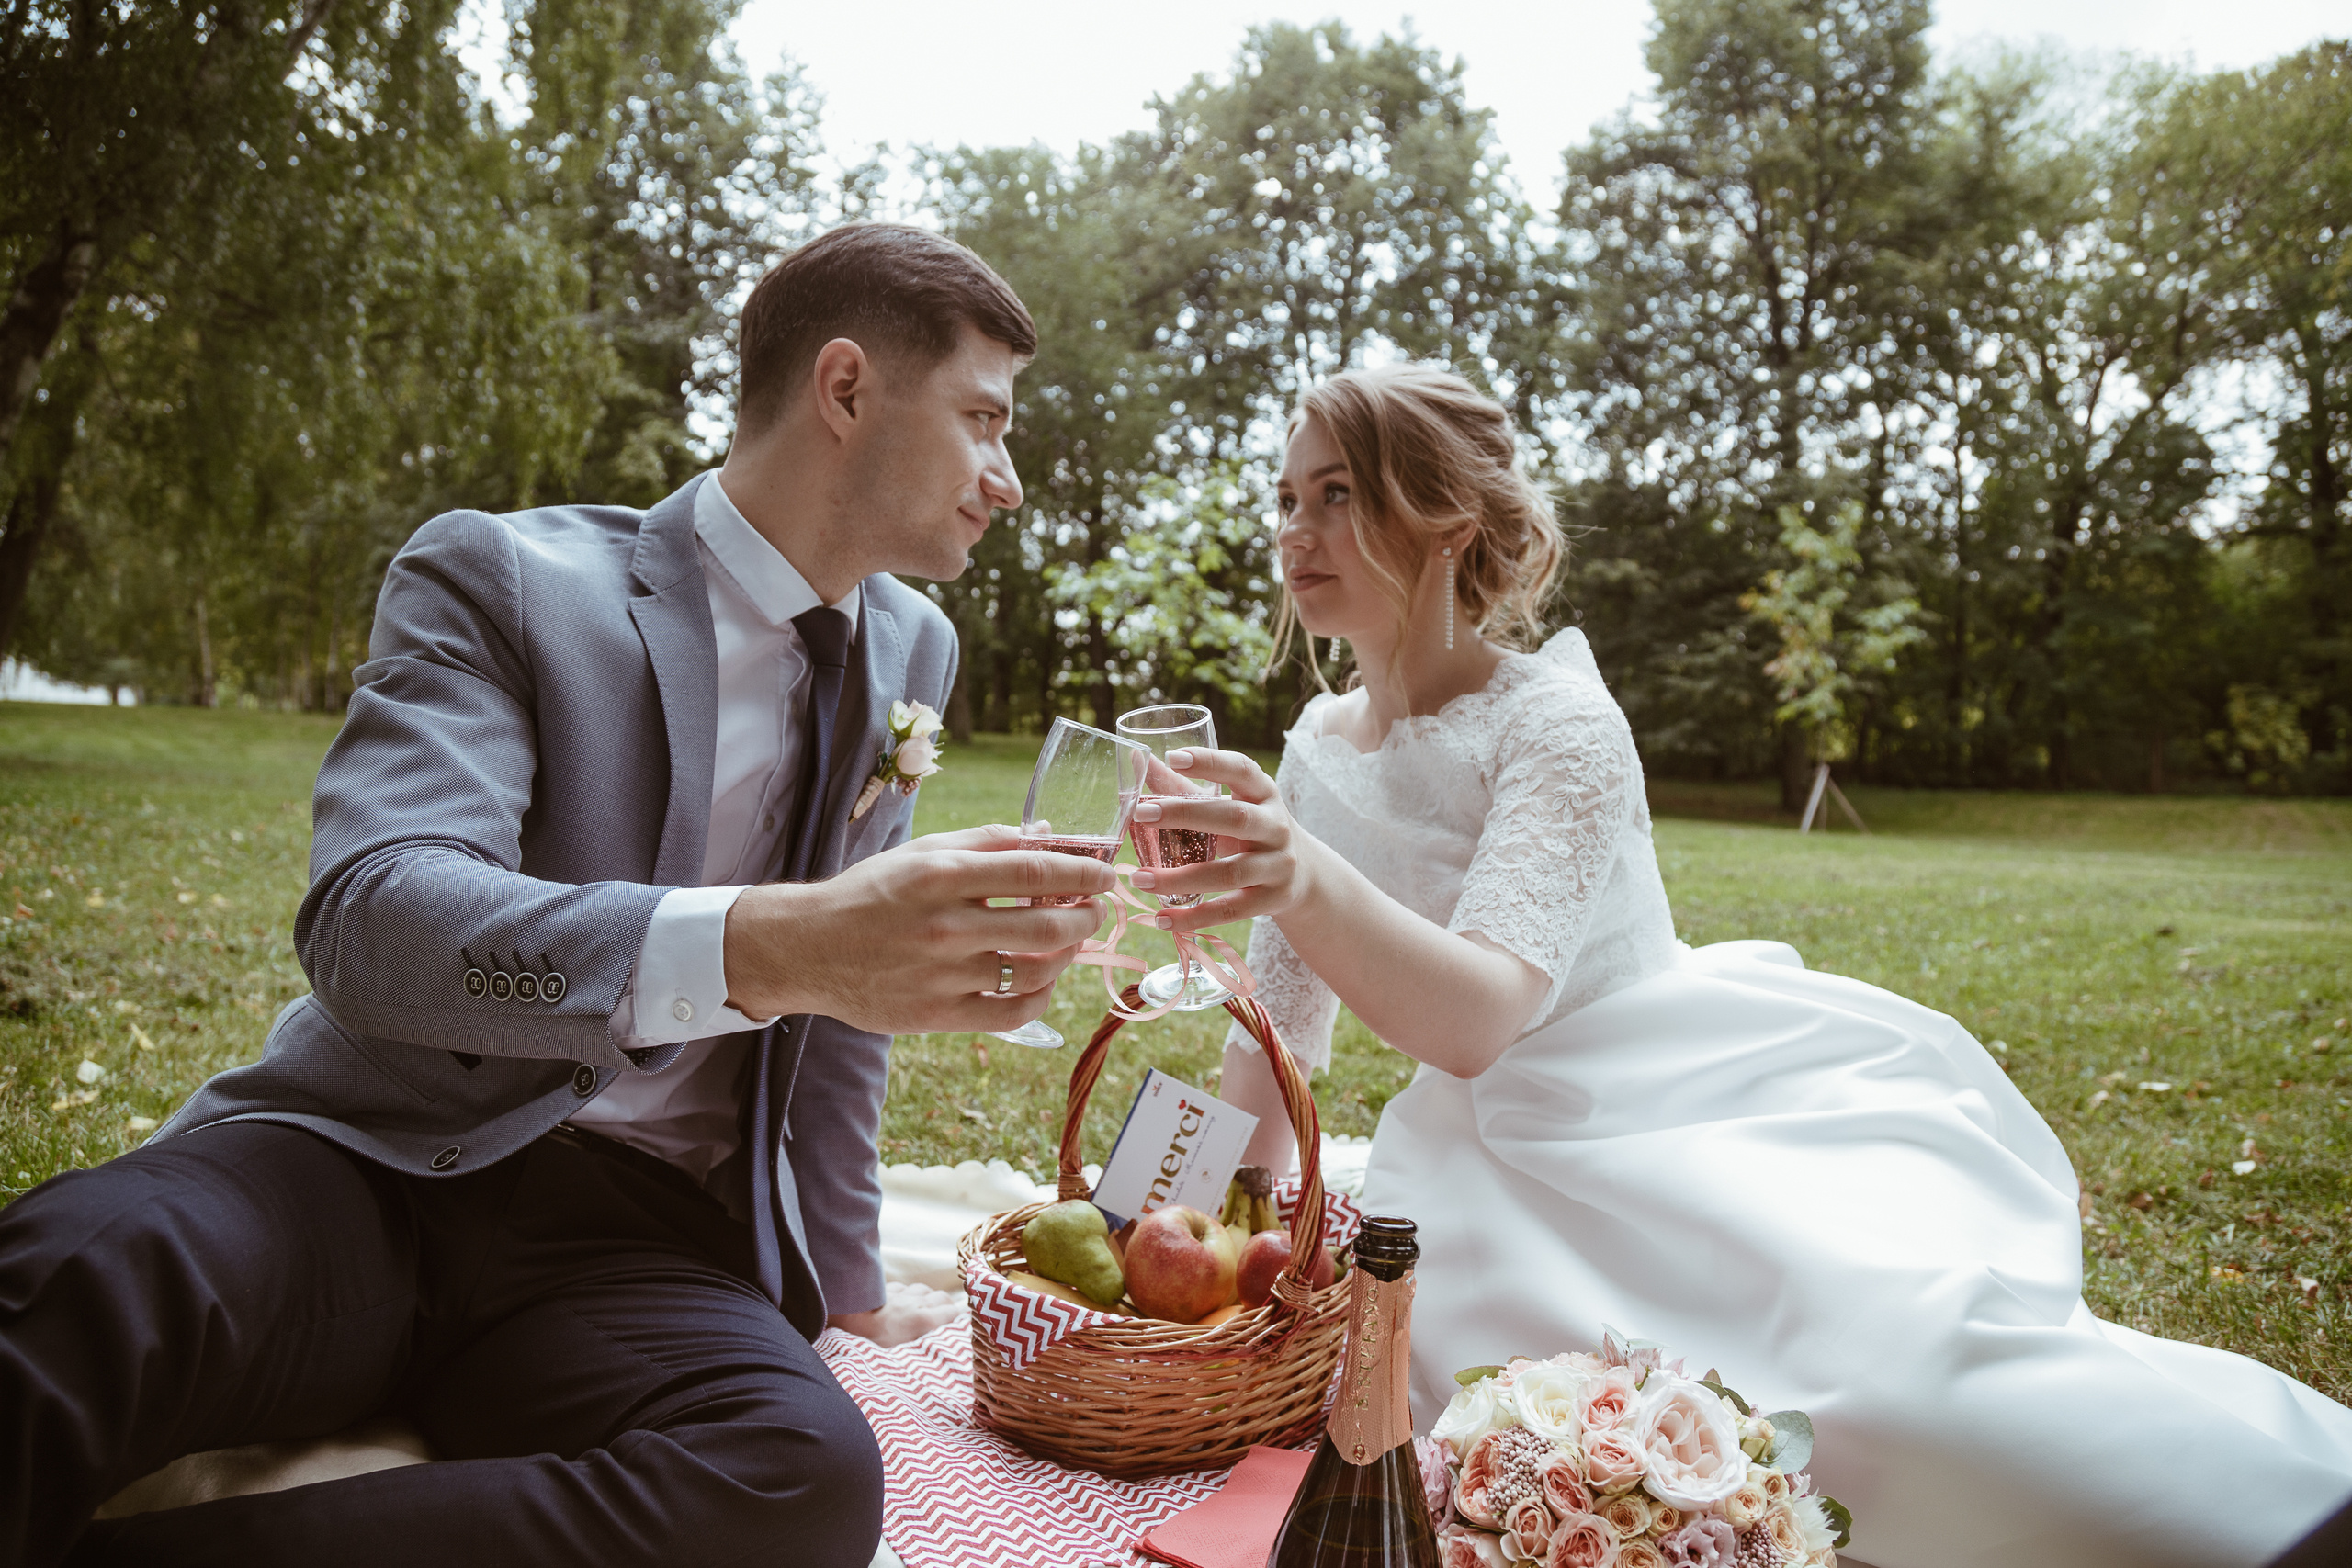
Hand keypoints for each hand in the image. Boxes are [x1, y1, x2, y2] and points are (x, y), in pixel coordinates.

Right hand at [722, 824, 1112, 1033]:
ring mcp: (941, 975)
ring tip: (1068, 944)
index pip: (1035, 872)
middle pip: (1047, 927)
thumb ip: (988, 842)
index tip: (1106, 874)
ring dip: (1066, 957)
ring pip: (1035, 972)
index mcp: (942, 875)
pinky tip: (1041, 982)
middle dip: (1087, 917)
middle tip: (1095, 911)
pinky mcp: (936, 1015)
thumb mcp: (923, 851)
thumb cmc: (871, 893)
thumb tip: (1053, 836)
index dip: (1083, 874)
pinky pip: (1011, 1013)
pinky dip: (1039, 998)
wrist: (807, 948)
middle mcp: (945, 925)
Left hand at [829, 1282, 965, 1347]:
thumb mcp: (903, 1357)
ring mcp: (900, 1294)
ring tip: (924, 1308)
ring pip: (923, 1289)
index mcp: (924, 1321)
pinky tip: (900, 1300)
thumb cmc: (872, 1345)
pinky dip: (905, 1293)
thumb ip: (924, 1351)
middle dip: (946, 1307)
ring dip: (927, 1297)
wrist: (845, 1321)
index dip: (959, 1320)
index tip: (960, 1327)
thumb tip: (938, 1361)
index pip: (954, 1313)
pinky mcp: (884, 1290)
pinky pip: (901, 1287)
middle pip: (942, 1298)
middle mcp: (917, 1303)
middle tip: (945, 1319)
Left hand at [1125, 747, 1315, 932]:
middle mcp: (1276, 826)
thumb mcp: (1230, 804)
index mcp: (1264, 793)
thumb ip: (1185, 787)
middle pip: (1234, 818)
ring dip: (1180, 878)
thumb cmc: (1251, 831)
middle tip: (1140, 814)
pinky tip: (1162, 919)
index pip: (1241, 770)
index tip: (1173, 757)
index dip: (1210, 762)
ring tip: (1138, 879)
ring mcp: (1278, 865)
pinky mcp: (1273, 900)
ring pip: (1229, 873)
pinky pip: (1231, 910)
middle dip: (1185, 815)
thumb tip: (1137, 761)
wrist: (1304, 875)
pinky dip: (1195, 917)